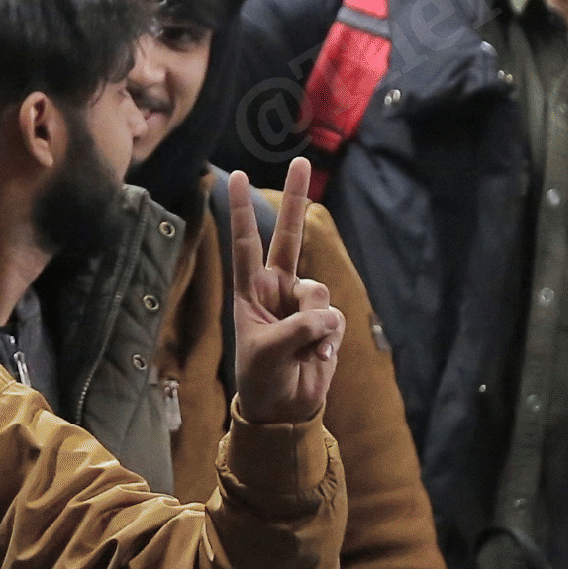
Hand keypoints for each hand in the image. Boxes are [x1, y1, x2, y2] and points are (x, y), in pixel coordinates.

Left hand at [229, 158, 344, 424]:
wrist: (284, 408)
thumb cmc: (262, 378)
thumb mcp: (269, 351)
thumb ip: (297, 327)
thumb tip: (326, 315)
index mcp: (251, 291)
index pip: (245, 244)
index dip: (242, 212)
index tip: (234, 177)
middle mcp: (278, 290)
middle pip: (290, 237)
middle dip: (296, 199)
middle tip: (300, 160)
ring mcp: (304, 304)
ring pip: (319, 292)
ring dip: (315, 322)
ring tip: (303, 350)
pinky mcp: (326, 323)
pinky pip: (334, 319)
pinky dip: (327, 341)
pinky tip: (316, 360)